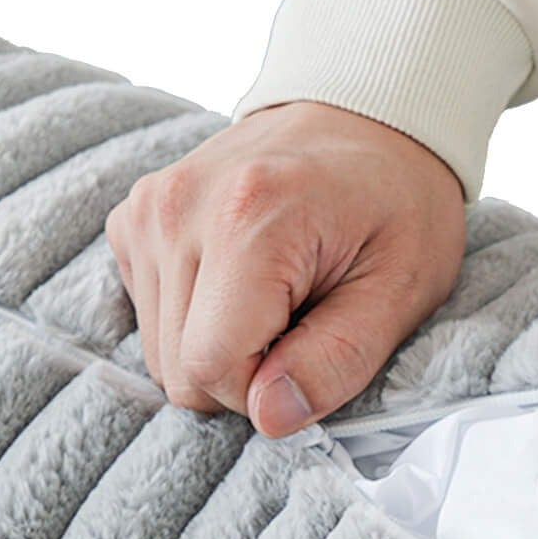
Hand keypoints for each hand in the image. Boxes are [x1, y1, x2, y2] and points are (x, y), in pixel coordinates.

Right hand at [106, 101, 466, 436]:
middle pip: (178, 368)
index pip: (210, 367)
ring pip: (159, 350)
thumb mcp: (403, 289)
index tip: (315, 354)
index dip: (264, 392)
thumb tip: (270, 417)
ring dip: (223, 346)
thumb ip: (339, 358)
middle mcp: (178, 209)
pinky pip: (152, 315)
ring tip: (283, 297)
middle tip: (307, 324)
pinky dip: (201, 318)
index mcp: (248, 219)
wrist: (368, 121)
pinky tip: (249, 283)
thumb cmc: (399, 204)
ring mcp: (147, 210)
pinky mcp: (135, 219)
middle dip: (246, 374)